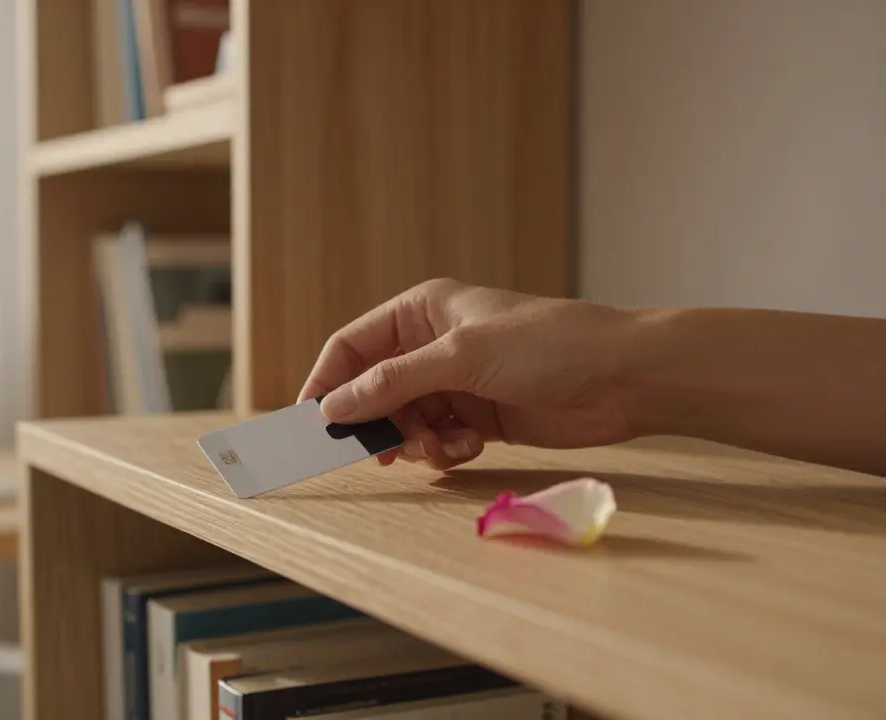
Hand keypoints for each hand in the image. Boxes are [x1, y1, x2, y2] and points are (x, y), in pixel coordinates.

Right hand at [298, 279, 640, 469]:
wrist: (625, 378)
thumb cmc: (549, 344)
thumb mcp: (462, 356)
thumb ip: (394, 381)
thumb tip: (334, 405)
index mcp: (422, 311)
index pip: (353, 345)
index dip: (329, 381)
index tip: (314, 422)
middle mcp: (433, 345)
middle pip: (375, 389)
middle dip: (378, 421)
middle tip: (383, 451)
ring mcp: (456, 383)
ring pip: (405, 421)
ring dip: (416, 441)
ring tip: (444, 448)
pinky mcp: (480, 418)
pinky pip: (437, 440)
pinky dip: (445, 451)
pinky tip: (470, 449)